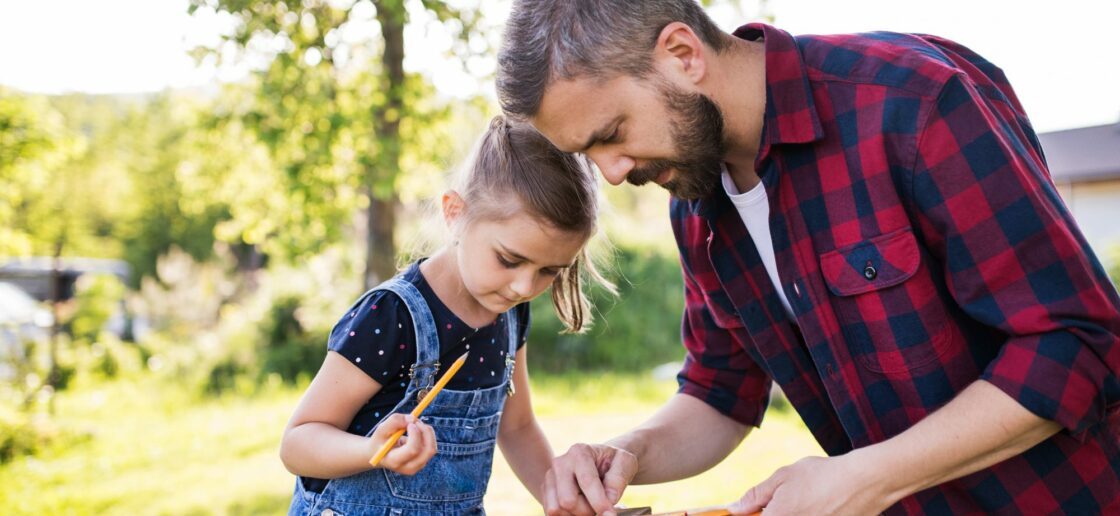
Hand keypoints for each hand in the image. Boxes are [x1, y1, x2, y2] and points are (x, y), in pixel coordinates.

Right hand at [368, 414, 436, 474]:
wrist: (380, 453)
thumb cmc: (380, 441)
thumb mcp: (381, 429)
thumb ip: (394, 421)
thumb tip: (412, 419)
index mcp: (395, 461)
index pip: (413, 450)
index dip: (415, 434)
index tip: (410, 424)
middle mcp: (409, 467)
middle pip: (428, 451)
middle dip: (425, 432)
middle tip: (416, 421)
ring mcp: (418, 466)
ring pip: (432, 447)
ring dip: (426, 431)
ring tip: (413, 425)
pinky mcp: (423, 461)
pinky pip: (432, 446)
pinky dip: (427, 435)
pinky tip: (415, 432)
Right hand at [542, 443, 637, 515]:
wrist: (601, 461)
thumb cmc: (613, 462)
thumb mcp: (625, 463)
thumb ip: (619, 479)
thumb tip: (610, 498)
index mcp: (580, 452)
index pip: (587, 482)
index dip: (599, 503)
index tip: (610, 514)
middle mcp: (560, 463)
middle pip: (567, 500)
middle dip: (587, 511)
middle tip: (599, 508)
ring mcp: (550, 477)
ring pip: (556, 509)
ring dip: (576, 515)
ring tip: (589, 507)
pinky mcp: (546, 491)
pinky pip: (551, 513)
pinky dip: (568, 515)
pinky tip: (580, 508)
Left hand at [727, 455, 891, 515]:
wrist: (865, 482)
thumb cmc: (822, 475)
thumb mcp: (784, 477)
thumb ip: (756, 495)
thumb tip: (734, 508)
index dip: (752, 514)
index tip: (756, 509)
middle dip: (775, 511)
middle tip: (790, 501)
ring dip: (796, 511)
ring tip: (811, 502)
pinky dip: (815, 513)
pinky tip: (822, 506)